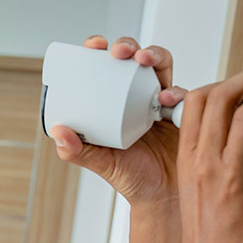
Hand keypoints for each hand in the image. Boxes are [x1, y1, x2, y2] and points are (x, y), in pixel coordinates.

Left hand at [50, 35, 186, 209]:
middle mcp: (137, 96)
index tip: (94, 46)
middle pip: (134, 58)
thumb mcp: (100, 162)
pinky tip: (166, 98)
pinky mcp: (184, 110)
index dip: (99, 51)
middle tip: (119, 52)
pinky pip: (184, 93)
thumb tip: (58, 131)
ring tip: (144, 60)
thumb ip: (77, 151)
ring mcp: (162, 100)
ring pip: (161, 65)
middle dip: (128, 46)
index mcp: (113, 102)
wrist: (162, 197)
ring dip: (154, 55)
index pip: (105, 68)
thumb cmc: (130, 177)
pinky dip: (177, 90)